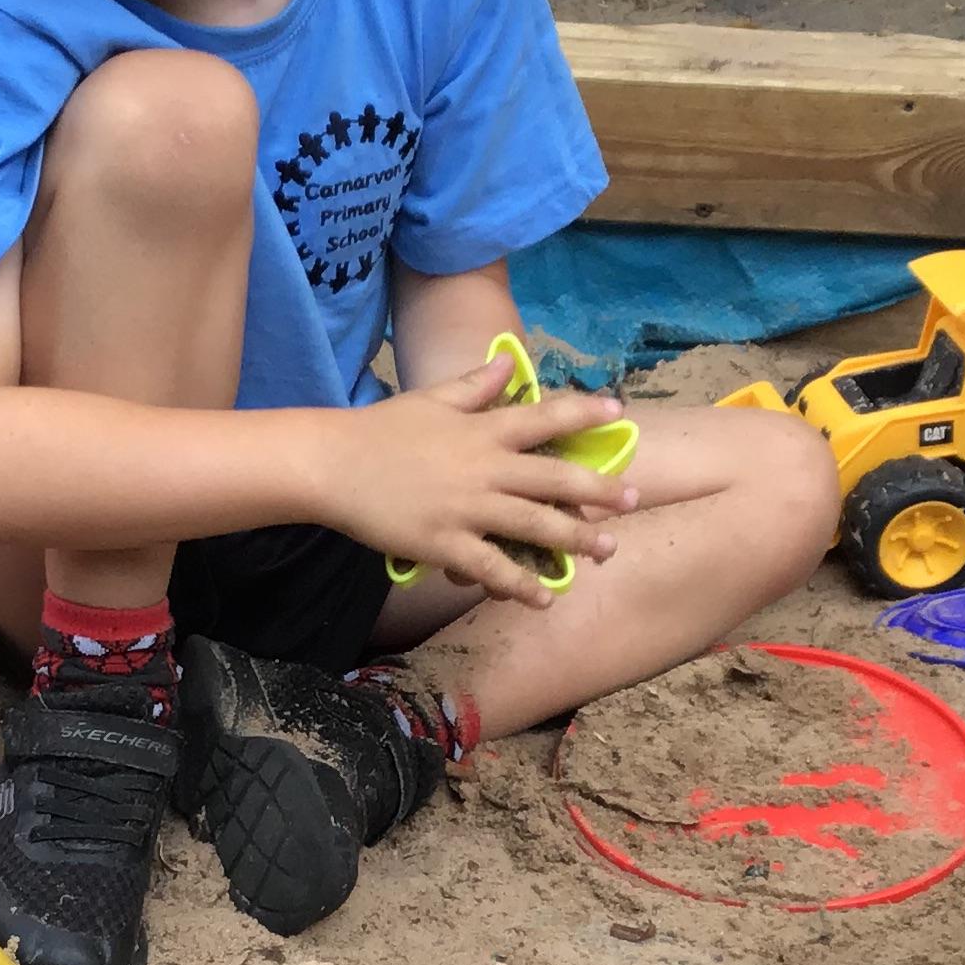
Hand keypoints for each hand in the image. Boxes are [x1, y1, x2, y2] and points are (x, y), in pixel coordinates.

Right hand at [320, 358, 639, 606]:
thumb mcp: (430, 399)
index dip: (584, 412)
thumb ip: (475, 386)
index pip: (544, 416)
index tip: (618, 412)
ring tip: (607, 550)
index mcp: (482, 430)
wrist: (331, 465)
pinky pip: (493, 568)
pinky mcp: (445, 544)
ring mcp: (466, 509)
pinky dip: (521, 585)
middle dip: (599, 491)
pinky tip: (543, 597)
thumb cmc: (379, 430)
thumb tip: (508, 366)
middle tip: (632, 500)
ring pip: (535, 526)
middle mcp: (484, 468)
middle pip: (555, 479)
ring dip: (576, 540)